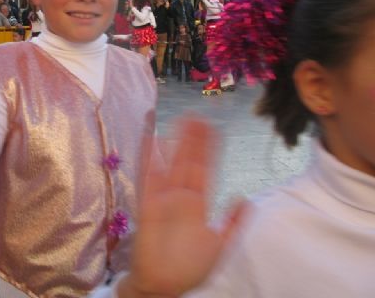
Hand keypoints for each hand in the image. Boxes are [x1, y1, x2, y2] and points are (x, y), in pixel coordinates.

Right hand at [120, 117, 246, 297]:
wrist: (165, 286)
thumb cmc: (190, 269)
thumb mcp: (220, 246)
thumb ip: (233, 223)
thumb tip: (246, 199)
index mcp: (198, 204)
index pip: (205, 170)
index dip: (208, 149)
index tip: (212, 127)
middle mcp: (181, 196)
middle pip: (187, 161)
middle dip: (192, 139)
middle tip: (196, 113)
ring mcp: (164, 198)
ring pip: (169, 163)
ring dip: (172, 142)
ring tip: (176, 118)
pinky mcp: (148, 205)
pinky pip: (148, 177)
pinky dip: (148, 157)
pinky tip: (150, 138)